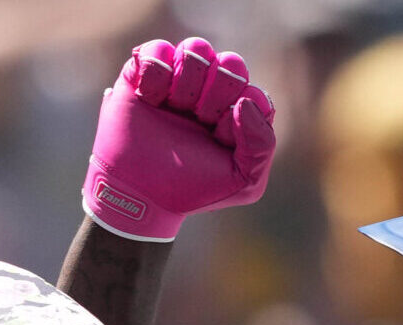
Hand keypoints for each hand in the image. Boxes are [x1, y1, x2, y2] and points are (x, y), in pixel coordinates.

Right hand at [82, 36, 276, 241]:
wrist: (140, 196)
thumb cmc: (191, 189)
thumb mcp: (243, 181)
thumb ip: (262, 145)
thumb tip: (244, 102)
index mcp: (235, 111)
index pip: (252, 92)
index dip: (238, 112)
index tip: (219, 137)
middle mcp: (209, 89)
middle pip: (231, 62)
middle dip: (217, 93)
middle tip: (199, 119)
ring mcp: (176, 79)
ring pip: (196, 49)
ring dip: (187, 82)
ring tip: (173, 107)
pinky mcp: (143, 75)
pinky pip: (158, 50)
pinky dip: (156, 73)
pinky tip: (150, 99)